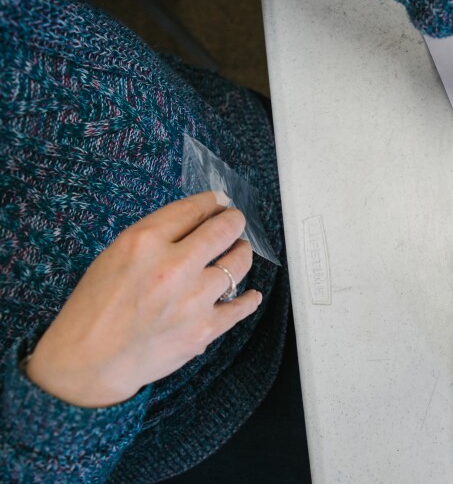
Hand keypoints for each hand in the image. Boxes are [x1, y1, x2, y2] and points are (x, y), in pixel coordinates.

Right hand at [25, 192, 262, 407]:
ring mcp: (193, 300)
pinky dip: (249, 298)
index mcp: (144, 243)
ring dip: (241, 254)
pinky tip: (250, 294)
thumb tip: (197, 218)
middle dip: (233, 221)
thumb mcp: (115, 256)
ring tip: (238, 253)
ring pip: (238, 264)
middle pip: (223, 230)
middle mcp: (173, 267)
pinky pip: (242, 307)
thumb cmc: (95, 308)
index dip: (212, 202)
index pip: (192, 209)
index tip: (219, 202)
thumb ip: (155, 237)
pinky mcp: (204, 329)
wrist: (88, 362)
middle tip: (234, 222)